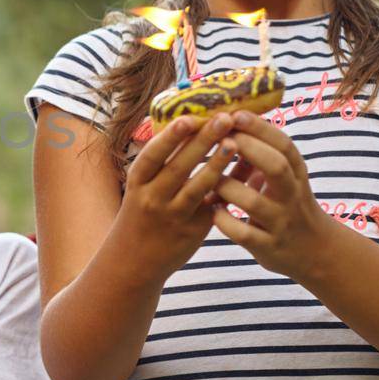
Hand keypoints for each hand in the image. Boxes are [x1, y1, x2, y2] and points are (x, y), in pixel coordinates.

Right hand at [116, 113, 239, 277]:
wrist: (134, 261)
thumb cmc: (141, 213)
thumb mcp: (140, 187)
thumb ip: (161, 162)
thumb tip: (189, 122)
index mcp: (137, 182)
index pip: (152, 155)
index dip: (169, 137)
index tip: (188, 118)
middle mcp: (152, 199)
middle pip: (179, 167)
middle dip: (202, 141)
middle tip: (223, 118)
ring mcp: (173, 216)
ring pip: (198, 188)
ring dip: (217, 164)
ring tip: (234, 142)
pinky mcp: (193, 231)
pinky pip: (213, 205)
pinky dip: (228, 187)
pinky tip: (244, 171)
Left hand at [210, 111, 335, 278]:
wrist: (315, 252)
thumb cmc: (289, 205)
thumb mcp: (287, 177)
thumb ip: (264, 154)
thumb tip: (233, 116)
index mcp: (296, 174)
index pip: (284, 145)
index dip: (260, 128)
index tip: (236, 113)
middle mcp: (292, 196)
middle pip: (277, 167)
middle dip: (249, 149)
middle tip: (222, 138)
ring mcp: (281, 223)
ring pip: (254, 202)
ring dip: (228, 187)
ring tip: (210, 179)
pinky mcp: (269, 247)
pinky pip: (244, 234)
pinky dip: (225, 221)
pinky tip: (212, 211)